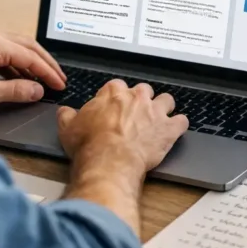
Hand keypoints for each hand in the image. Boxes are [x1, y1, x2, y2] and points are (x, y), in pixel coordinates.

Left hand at [0, 31, 65, 108]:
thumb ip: (16, 90)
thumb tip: (38, 90)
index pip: (30, 57)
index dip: (47, 72)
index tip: (59, 84)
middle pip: (28, 46)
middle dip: (45, 63)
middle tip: (59, 77)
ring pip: (18, 48)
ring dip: (33, 63)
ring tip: (46, 78)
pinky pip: (7, 53)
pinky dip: (19, 65)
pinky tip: (25, 78)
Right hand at [57, 80, 188, 171]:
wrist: (109, 161)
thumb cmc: (90, 145)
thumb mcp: (68, 128)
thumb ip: (67, 116)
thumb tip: (65, 112)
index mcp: (112, 93)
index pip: (117, 86)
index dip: (116, 97)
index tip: (114, 107)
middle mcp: (136, 97)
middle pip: (143, 90)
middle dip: (141, 100)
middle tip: (135, 114)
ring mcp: (155, 111)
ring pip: (166, 100)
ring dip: (163, 108)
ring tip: (158, 119)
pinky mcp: (168, 129)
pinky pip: (181, 121)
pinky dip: (179, 125)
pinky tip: (175, 130)